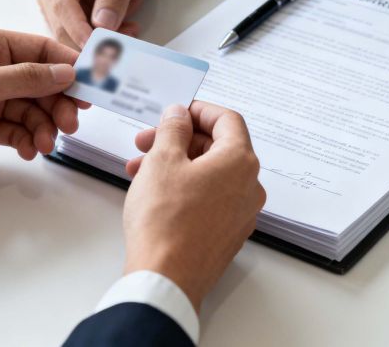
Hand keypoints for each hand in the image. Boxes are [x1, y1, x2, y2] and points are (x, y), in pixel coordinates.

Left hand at [0, 28, 86, 184]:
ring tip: (45, 144)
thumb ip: (28, 78)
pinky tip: (30, 150)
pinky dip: (27, 140)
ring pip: (32, 110)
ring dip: (44, 126)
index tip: (93, 85)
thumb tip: (67, 72)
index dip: (68, 66)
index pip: (42, 50)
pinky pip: (17, 130)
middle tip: (71, 123)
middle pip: (42, 83)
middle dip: (58, 103)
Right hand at [35, 0, 158, 48]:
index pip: (63, 3)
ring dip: (96, 40)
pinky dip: (97, 37)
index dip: (77, 29)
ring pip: (66, 32)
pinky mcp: (60, 10)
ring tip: (128, 31)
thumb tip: (102, 25)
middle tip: (124, 42)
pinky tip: (120, 29)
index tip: (95, 47)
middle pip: (60, 22)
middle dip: (89, 39)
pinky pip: (74, 33)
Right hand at [122, 102, 265, 311]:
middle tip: (146, 141)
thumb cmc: (165, 221)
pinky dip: (185, 187)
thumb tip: (179, 114)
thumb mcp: (162, 160)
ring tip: (138, 170)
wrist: (165, 279)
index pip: (227, 120)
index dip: (198, 111)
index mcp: (240, 161)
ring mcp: (241, 213)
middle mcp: (249, 186)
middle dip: (179, 140)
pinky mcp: (227, 233)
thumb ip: (173, 129)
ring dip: (176, 164)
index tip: (175, 113)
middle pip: (217, 147)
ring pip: (209, 174)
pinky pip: (210, 198)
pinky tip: (154, 192)